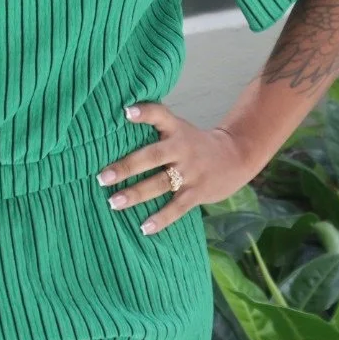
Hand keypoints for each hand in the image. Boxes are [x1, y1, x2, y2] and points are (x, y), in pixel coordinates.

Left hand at [95, 102, 257, 234]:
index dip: (144, 112)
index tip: (126, 112)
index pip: (160, 115)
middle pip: (152, 156)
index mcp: (176, 129)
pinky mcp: (197, 192)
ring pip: (160, 184)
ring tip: (113, 202)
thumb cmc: (195, 143)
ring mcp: (190, 172)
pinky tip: (144, 228)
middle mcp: (182, 148)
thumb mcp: (180, 128)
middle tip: (102, 177)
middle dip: (127, 166)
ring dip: (136, 194)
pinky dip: (161, 219)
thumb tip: (117, 123)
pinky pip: (177, 208)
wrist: (236, 156)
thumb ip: (155, 127)